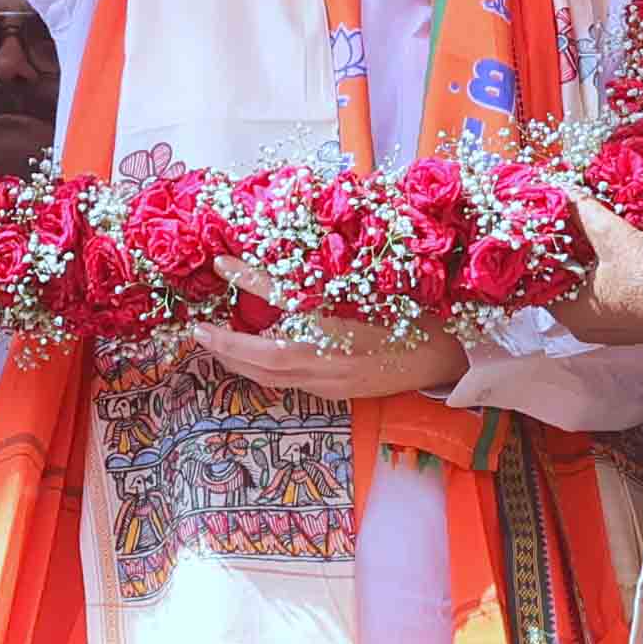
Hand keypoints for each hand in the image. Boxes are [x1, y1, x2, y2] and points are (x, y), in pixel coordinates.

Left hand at [186, 257, 468, 398]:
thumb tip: (292, 252)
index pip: (279, 296)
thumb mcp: (369, 284)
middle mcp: (325, 359)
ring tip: (216, 343)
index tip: (220, 262)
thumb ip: (326, 274)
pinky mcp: (335, 392)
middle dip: (224, 344)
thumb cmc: (413, 313)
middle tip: (197, 329)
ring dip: (240, 361)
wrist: (445, 357)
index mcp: (336, 325)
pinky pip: (287, 383)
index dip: (247, 276)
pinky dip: (264, 370)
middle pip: (259, 356)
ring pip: (270, 376)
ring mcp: (328, 382)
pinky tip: (257, 357)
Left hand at [550, 198, 642, 346]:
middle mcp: (582, 328)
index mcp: (570, 314)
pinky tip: (607, 254)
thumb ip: (584, 212)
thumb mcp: (613, 237)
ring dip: (582, 265)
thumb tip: (564, 192)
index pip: (537, 282)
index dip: (538, 252)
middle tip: (563, 226)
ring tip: (583, 234)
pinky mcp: (626, 324)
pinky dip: (600, 277)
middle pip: (560, 286)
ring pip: (582, 291)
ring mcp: (605, 329)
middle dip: (562, 255)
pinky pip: (602, 297)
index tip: (542, 229)